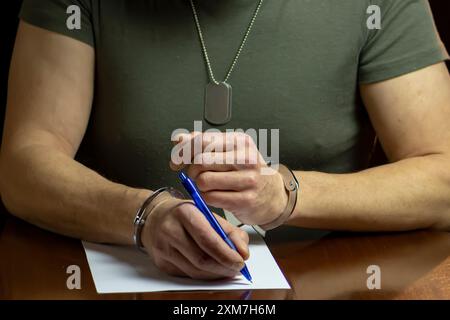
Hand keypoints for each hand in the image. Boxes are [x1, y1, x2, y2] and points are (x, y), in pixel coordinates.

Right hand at [141, 192, 249, 279]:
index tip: (240, 260)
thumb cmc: (184, 214)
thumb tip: (243, 252)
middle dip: (224, 267)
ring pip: (195, 271)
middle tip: (237, 267)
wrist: (154, 217)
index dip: (226, 254)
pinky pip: (188, 275)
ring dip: (216, 273)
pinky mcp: (161, 263)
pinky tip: (212, 269)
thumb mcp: (208, 213)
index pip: (208, 240)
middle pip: (202, 259)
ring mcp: (163, 249)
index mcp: (185, 213)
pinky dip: (204, 275)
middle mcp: (171, 230)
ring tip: (227, 268)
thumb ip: (230, 231)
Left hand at [170, 132, 287, 225]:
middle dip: (191, 170)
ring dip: (199, 186)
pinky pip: (210, 198)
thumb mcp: (228, 151)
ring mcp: (248, 180)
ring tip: (207, 185)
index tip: (177, 161)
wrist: (271, 194)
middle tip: (195, 175)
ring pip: (204, 181)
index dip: (183, 151)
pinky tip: (214, 195)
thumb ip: (201, 143)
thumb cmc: (245, 171)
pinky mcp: (246, 200)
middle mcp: (246, 158)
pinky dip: (206, 198)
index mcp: (240, 141)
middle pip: (200, 161)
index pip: (202, 140)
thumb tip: (178, 139)